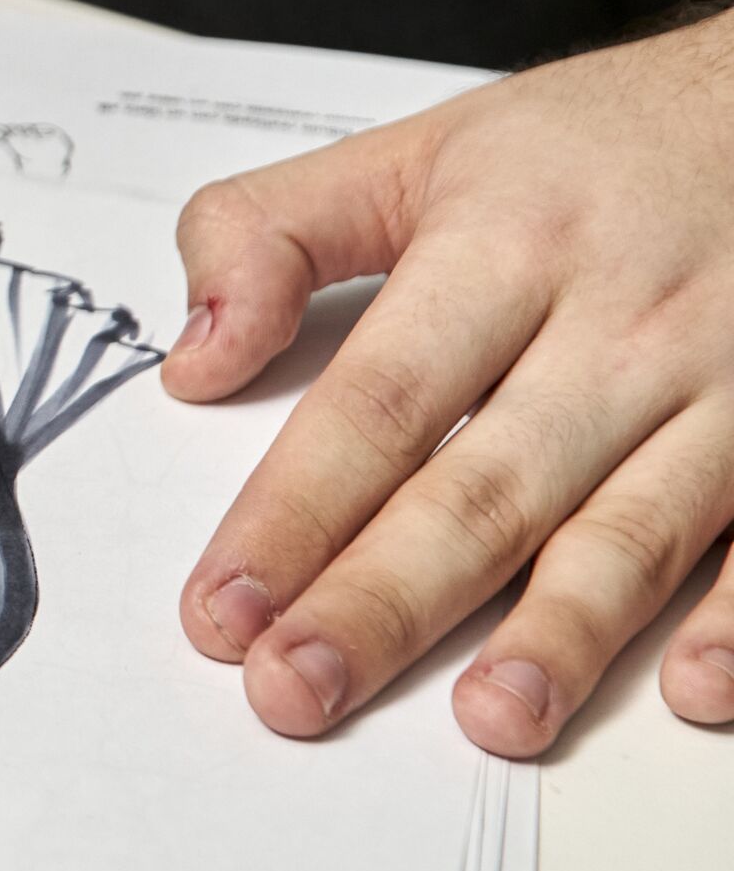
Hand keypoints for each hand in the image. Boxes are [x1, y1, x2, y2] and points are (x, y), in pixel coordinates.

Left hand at [164, 13, 733, 754]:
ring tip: (489, 722)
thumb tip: (191, 362)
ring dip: (561, 631)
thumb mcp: (416, 153)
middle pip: (486, 484)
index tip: (223, 609)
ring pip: (633, 527)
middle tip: (297, 689)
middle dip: (386, 599)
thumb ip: (270, 233)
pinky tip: (689, 692)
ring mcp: (731, 381)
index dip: (295, 512)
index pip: (378, 403)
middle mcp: (620, 322)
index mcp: (503, 247)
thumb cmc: (594, 149)